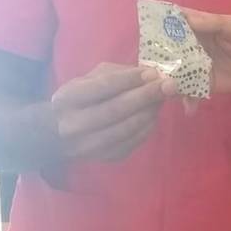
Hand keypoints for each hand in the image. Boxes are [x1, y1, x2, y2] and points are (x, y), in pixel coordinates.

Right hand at [51, 63, 173, 161]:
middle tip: (169, 85)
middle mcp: (74, 125)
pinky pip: (134, 141)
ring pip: (127, 128)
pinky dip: (148, 126)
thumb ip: (118, 73)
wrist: (61, 134)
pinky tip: (152, 114)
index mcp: (68, 99)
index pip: (103, 87)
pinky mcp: (106, 157)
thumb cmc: (82, 98)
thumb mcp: (90, 78)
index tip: (153, 73)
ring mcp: (90, 145)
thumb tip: (151, 74)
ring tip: (163, 98)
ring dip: (150, 111)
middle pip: (116, 110)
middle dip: (146, 96)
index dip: (130, 79)